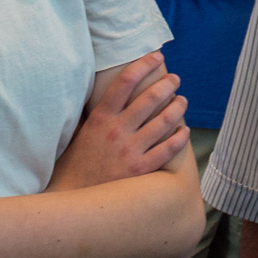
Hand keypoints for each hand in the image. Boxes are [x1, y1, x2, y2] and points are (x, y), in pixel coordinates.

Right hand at [52, 52, 188, 191]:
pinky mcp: (141, 170)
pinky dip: (180, 137)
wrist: (73, 200)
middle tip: (175, 78)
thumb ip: (92, 113)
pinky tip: (185, 131)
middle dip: (167, 84)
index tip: (156, 56)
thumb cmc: (75, 164)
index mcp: (100, 118)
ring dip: (178, 107)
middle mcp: (117, 131)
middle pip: (149, 98)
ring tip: (183, 101)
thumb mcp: (78, 133)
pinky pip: (168, 149)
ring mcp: (130, 150)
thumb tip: (101, 91)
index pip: (125, 81)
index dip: (144, 64)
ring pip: (164, 121)